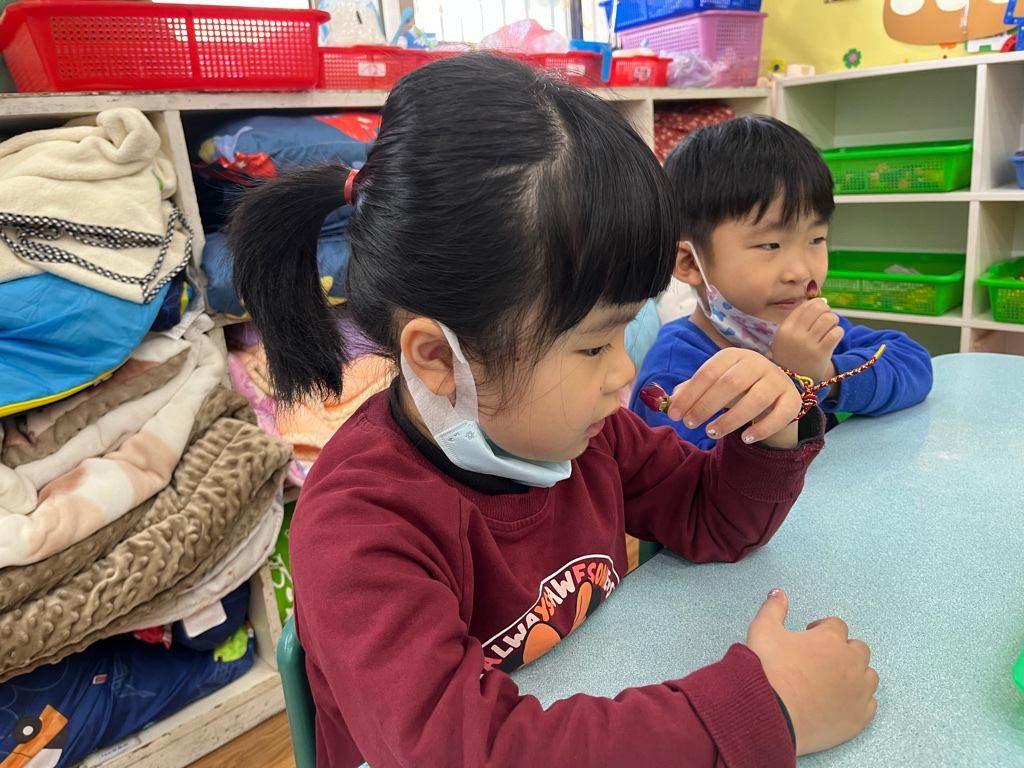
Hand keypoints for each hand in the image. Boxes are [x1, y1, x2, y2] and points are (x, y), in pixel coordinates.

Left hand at [665, 348, 802, 447]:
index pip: (708, 372)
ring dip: (731, 419)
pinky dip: (763, 428)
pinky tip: (745, 439)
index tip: (674, 414)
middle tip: (690, 424)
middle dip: (706, 406)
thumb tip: (672, 401)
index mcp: (734, 356)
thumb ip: (693, 390)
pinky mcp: (792, 400)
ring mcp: (777, 381)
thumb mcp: (714, 384)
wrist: (774, 390)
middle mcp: (757, 363)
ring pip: (756, 399)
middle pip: (731, 383)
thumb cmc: (737, 387)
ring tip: (712, 433)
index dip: (690, 394)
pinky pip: (780, 415)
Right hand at [746, 589, 878, 755]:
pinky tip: (840, 702)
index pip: (837, 625)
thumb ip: (774, 608)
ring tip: (832, 681)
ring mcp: (858, 692)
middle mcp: (851, 663)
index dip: (821, 629)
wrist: (770, 712)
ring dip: (855, 674)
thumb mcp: (763, 630)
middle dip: (842, 650)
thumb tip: (779, 592)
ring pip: (869, 676)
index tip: (809, 637)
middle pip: (859, 649)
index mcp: (831, 639)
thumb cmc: (767, 670)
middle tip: (820, 659)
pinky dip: (859, 700)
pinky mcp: (859, 717)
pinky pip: (870, 704)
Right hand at [769, 299, 843, 382]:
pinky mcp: (822, 353)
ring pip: (828, 319)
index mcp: (784, 329)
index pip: (804, 307)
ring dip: (833, 320)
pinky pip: (836, 333)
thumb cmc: (791, 356)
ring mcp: (808, 344)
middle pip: (817, 309)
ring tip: (831, 327)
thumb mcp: (785, 338)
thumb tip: (819, 299)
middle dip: (826, 309)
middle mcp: (795, 335)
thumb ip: (798, 320)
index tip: (820, 308)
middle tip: (827, 316)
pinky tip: (834, 337)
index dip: (815, 303)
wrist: (794, 382)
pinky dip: (838, 332)